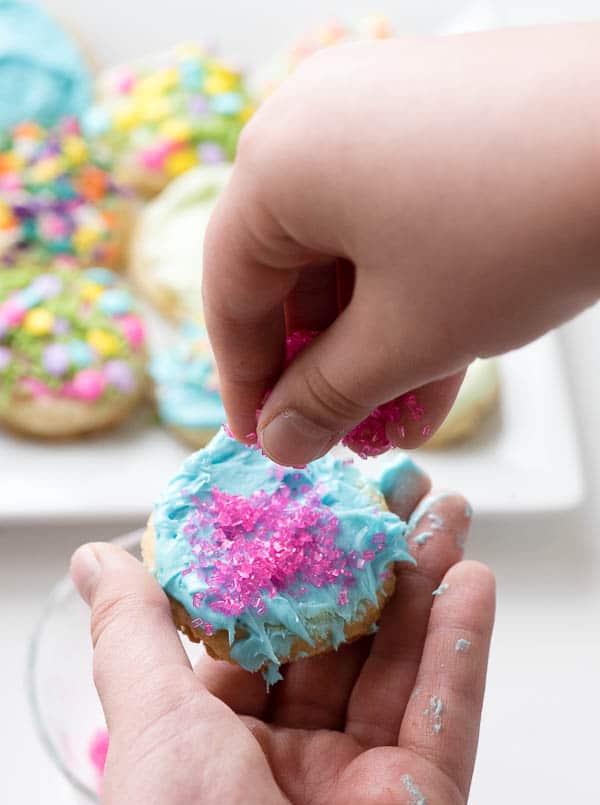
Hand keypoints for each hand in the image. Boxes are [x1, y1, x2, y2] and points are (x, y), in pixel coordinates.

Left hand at [71, 467, 494, 804]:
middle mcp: (292, 759)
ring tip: (447, 511)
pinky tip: (471, 579)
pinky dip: (462, 644)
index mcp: (219, 741)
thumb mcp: (148, 722)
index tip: (313, 499)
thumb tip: (95, 558)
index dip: (288, 562)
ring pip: (400, 662)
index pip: (263, 630)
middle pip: (340, 637)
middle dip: (369, 560)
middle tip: (396, 489)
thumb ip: (135, 630)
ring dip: (424, 583)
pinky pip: (447, 710)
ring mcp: (361, 781)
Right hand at [204, 25, 599, 465]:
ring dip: (370, 342)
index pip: (230, 294)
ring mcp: (376, 110)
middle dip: (321, 368)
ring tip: (397, 416)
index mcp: (274, 165)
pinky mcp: (433, 117)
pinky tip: (432, 364)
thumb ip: (326, 399)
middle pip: (289, 272)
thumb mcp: (406, 338)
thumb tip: (279, 442)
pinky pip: (393, 219)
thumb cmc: (516, 232)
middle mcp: (310, 122)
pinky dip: (405, 292)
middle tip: (341, 435)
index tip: (264, 443)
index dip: (245, 384)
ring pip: (348, 251)